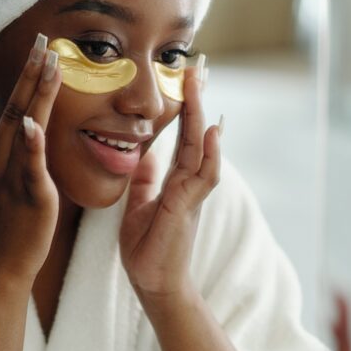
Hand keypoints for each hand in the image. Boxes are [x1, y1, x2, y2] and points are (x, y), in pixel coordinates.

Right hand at [0, 36, 61, 287]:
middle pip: (5, 109)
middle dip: (23, 73)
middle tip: (40, 39)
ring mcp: (10, 177)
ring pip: (23, 126)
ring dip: (36, 93)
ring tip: (50, 62)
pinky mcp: (32, 195)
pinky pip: (31, 164)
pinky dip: (32, 143)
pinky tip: (35, 122)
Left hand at [119, 66, 221, 304]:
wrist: (152, 284)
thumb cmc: (148, 248)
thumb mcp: (141, 204)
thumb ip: (146, 179)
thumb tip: (144, 154)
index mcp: (176, 181)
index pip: (182, 136)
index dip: (185, 107)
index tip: (186, 78)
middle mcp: (188, 183)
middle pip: (195, 134)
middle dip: (196, 100)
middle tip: (198, 66)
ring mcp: (190, 195)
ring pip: (200, 148)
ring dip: (201, 116)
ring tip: (201, 85)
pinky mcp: (186, 209)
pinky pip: (202, 177)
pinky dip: (208, 154)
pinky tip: (209, 133)